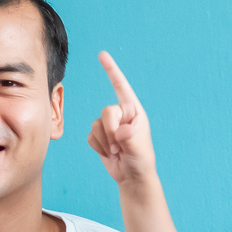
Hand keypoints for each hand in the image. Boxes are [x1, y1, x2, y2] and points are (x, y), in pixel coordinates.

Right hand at [87, 52, 157, 185]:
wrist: (132, 177)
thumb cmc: (141, 160)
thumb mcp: (138, 148)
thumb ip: (129, 137)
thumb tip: (122, 131)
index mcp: (134, 111)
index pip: (122, 87)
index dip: (111, 70)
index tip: (102, 54)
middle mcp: (121, 114)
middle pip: (106, 111)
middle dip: (110, 131)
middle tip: (119, 147)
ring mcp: (109, 124)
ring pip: (95, 124)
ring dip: (104, 142)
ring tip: (116, 152)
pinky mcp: (100, 135)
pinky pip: (90, 135)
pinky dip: (98, 147)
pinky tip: (108, 154)